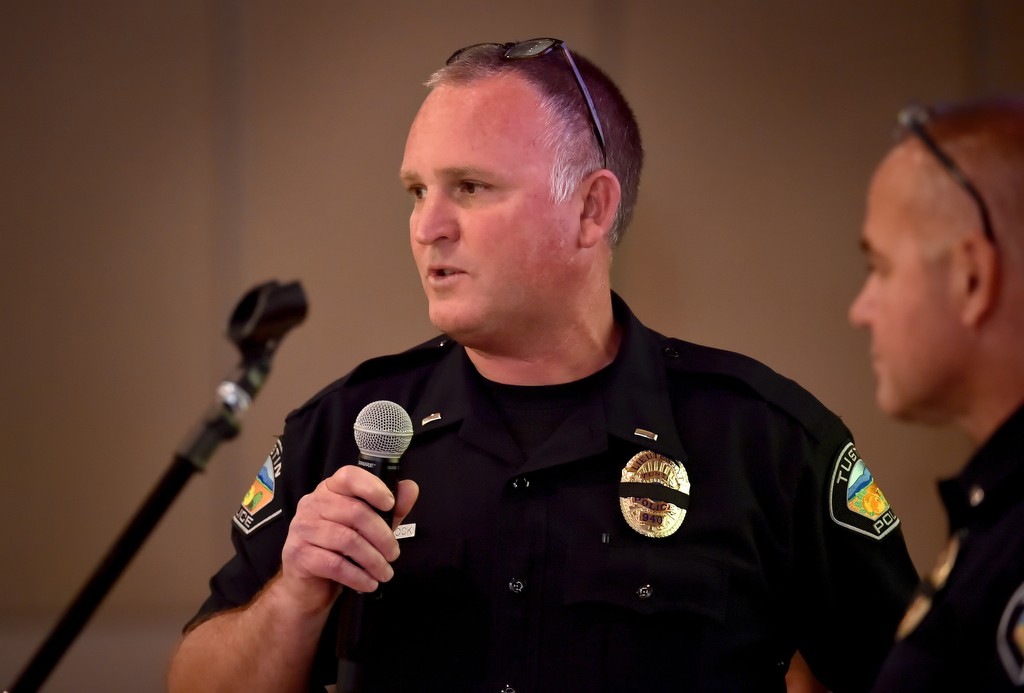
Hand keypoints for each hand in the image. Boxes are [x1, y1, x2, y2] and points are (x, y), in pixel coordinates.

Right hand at [276, 465, 419, 614]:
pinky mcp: (299, 555)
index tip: (390, 504)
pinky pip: (335, 564)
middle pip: (355, 512)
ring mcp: (302, 529)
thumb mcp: (368, 528)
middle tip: (394, 554)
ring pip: (347, 540)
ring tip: (385, 573)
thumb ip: (389, 509)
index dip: (372, 487)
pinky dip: (358, 576)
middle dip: (382, 536)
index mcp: (329, 490)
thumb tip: (410, 488)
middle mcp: (312, 504)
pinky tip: (369, 583)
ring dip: (373, 560)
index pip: (349, 476)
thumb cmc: (338, 550)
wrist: (308, 586)